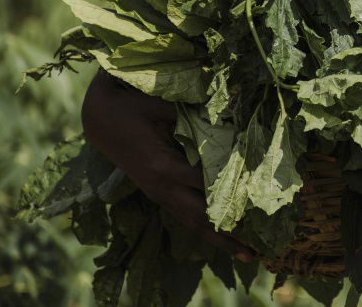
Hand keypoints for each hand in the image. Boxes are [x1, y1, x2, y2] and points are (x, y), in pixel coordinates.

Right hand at [81, 69, 254, 261]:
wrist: (101, 119)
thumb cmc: (134, 106)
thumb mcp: (165, 105)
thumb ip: (196, 115)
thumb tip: (234, 115)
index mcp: (164, 167)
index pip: (206, 185)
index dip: (232, 194)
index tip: (260, 204)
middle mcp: (162, 187)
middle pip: (201, 216)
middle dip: (230, 233)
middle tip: (258, 250)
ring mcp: (159, 193)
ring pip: (193, 222)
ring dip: (221, 239)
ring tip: (248, 255)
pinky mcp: (160, 193)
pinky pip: (186, 215)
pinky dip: (207, 227)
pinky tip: (224, 237)